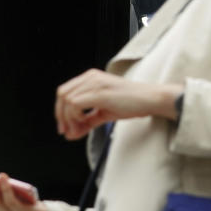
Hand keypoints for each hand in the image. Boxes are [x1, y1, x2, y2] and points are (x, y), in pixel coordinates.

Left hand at [55, 69, 182, 138]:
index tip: (65, 128)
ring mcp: (94, 82)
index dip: (61, 111)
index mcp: (90, 78)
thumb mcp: (104, 112)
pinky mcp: (99, 92)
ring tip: (79, 130)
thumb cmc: (131, 103)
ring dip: (69, 119)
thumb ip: (87, 121)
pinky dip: (76, 116)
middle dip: (61, 116)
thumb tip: (71, 134)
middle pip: (62, 94)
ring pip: (67, 100)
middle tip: (68, 132)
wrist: (149, 99)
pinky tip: (85, 122)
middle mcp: (90, 77)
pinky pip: (75, 104)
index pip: (65, 91)